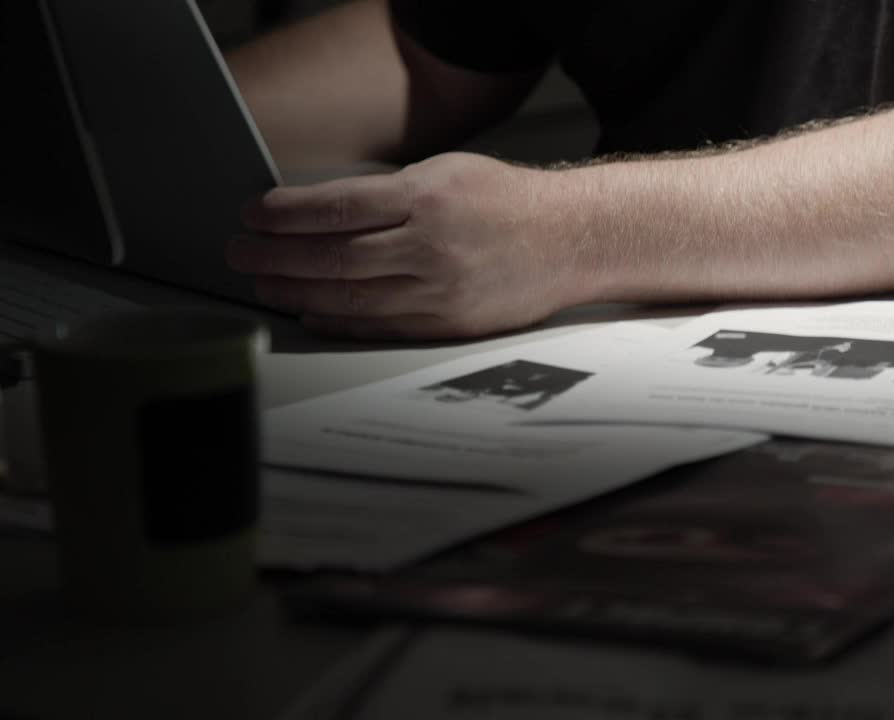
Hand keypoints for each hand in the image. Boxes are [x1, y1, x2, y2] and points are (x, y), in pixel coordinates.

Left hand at [228, 152, 587, 338]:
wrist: (570, 240)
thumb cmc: (506, 202)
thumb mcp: (446, 173)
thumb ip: (387, 194)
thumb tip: (318, 213)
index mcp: (428, 198)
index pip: (336, 208)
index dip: (285, 215)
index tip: (252, 215)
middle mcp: (431, 246)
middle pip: (333, 257)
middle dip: (275, 256)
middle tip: (239, 254)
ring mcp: (440, 290)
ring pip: (350, 297)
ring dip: (296, 291)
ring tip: (264, 284)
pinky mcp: (449, 324)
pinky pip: (379, 327)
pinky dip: (337, 322)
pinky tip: (311, 312)